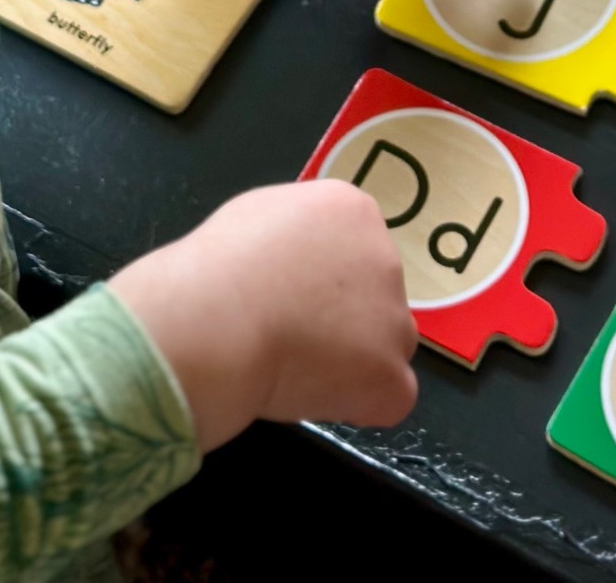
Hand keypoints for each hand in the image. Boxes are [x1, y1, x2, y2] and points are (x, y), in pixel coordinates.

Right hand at [109, 182, 418, 451]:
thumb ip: (298, 237)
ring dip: (355, 361)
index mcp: (353, 212)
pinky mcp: (390, 375)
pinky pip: (389, 396)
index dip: (325, 282)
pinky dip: (359, 403)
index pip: (358, 250)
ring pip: (386, 346)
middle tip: (295, 334)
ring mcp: (395, 319)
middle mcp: (386, 258)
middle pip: (378, 297)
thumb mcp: (262, 216)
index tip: (294, 297)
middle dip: (345, 319)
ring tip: (297, 368)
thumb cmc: (222, 265)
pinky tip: (315, 395)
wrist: (221, 318)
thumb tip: (297, 263)